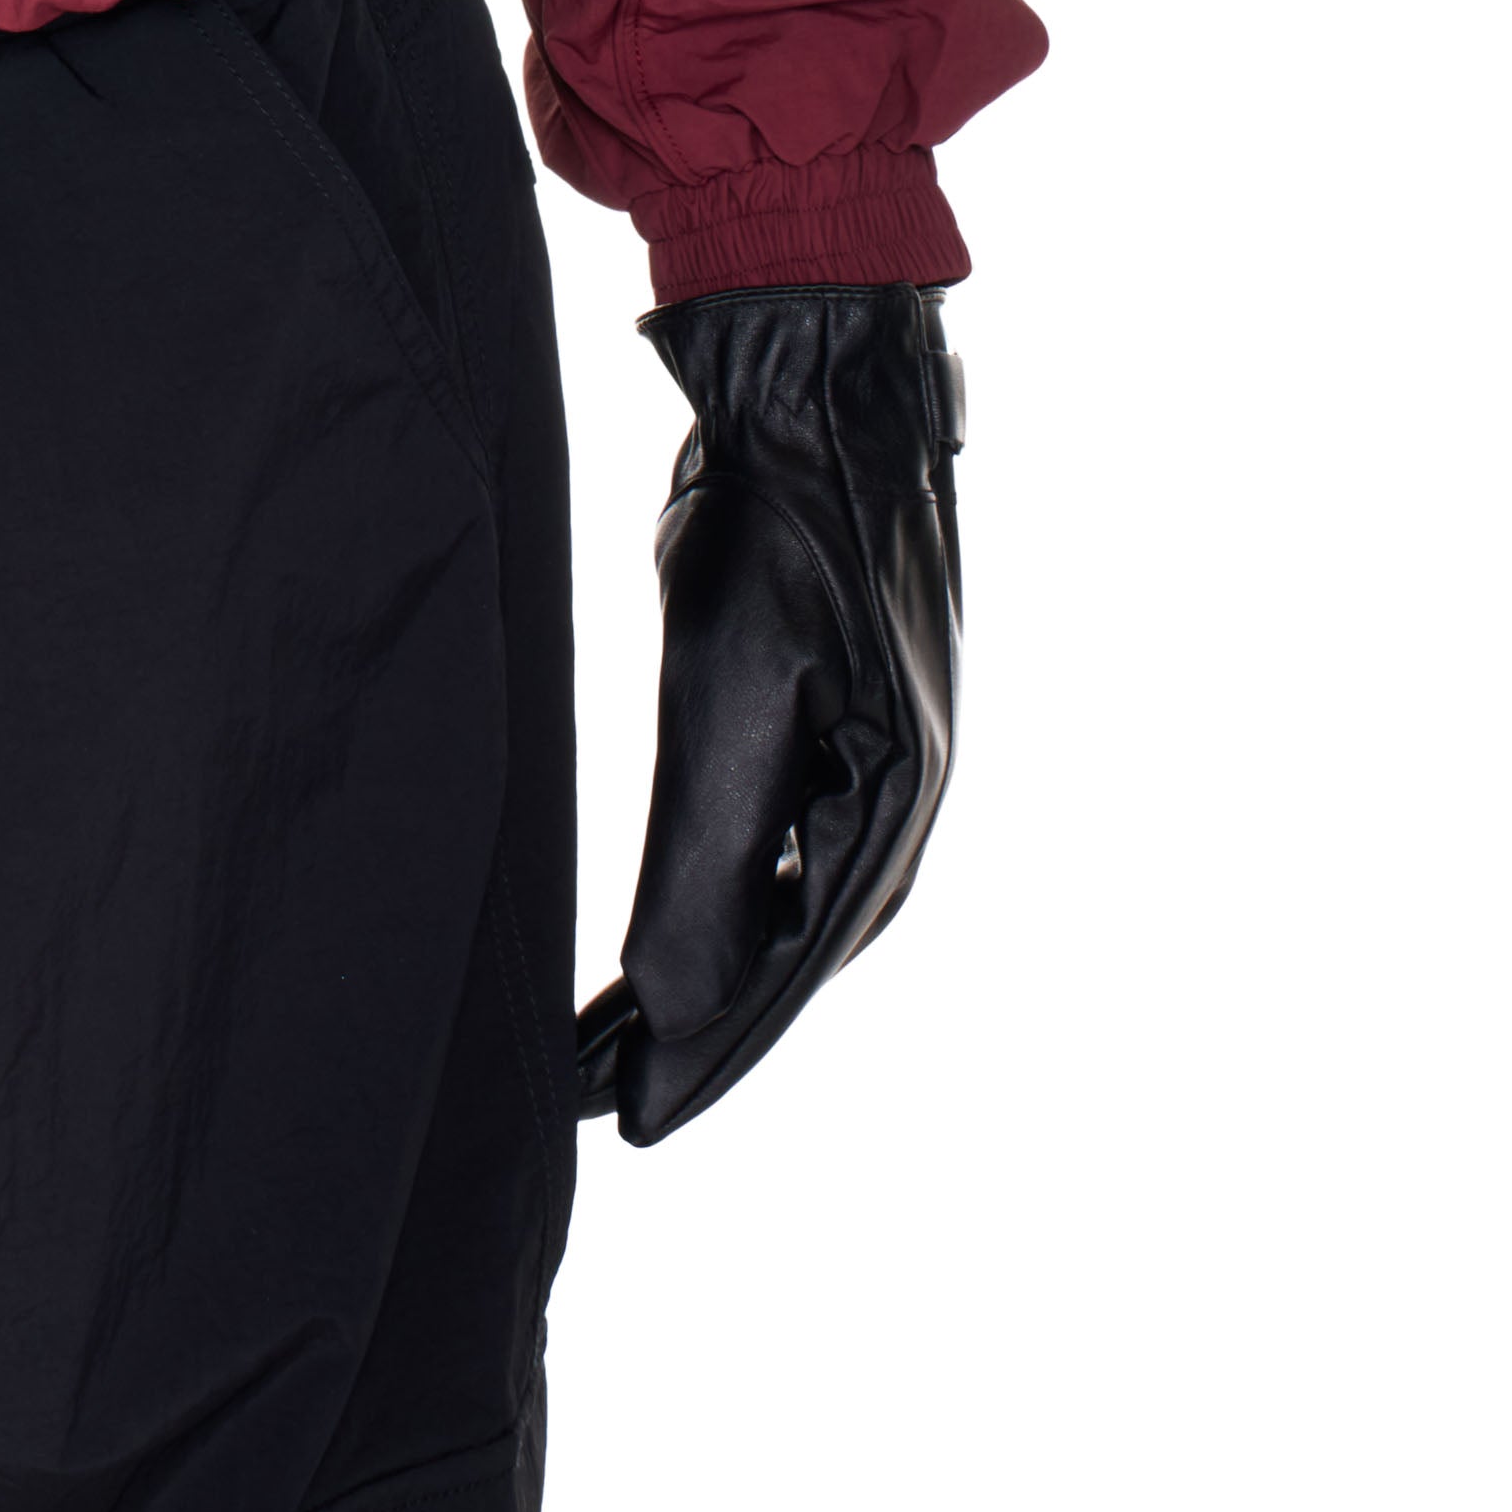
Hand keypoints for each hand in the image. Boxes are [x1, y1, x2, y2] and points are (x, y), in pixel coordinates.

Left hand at [576, 281, 963, 1143]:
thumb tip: (683, 1011)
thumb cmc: (773, 527)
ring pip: (798, 901)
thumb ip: (711, 858)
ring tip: (623, 1034)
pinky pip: (796, 836)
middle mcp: (903, 790)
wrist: (818, 380)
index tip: (630, 1131)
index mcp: (889, 801)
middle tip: (608, 1101)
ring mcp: (885, 745)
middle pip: (801, 952)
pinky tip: (688, 917)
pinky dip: (739, 894)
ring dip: (720, 968)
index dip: (708, 1058)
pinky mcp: (851, 704)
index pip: (788, 971)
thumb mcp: (729, 695)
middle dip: (710, 1030)